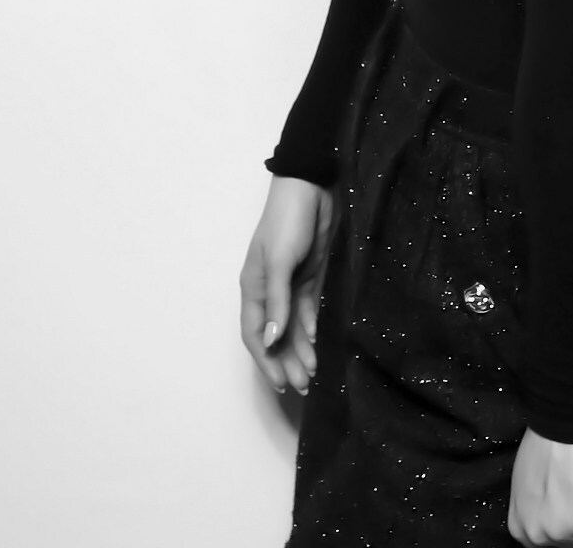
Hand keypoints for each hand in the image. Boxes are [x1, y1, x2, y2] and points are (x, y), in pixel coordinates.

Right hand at [239, 175, 335, 393]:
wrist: (312, 187)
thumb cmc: (287, 220)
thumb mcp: (279, 262)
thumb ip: (277, 302)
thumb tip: (271, 341)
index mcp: (254, 288)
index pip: (256, 335)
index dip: (266, 362)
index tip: (281, 384)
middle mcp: (270, 291)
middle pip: (276, 336)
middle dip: (286, 362)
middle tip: (304, 386)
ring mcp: (290, 284)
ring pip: (293, 326)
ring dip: (301, 349)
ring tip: (314, 372)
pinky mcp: (310, 276)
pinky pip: (308, 309)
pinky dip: (311, 326)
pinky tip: (318, 341)